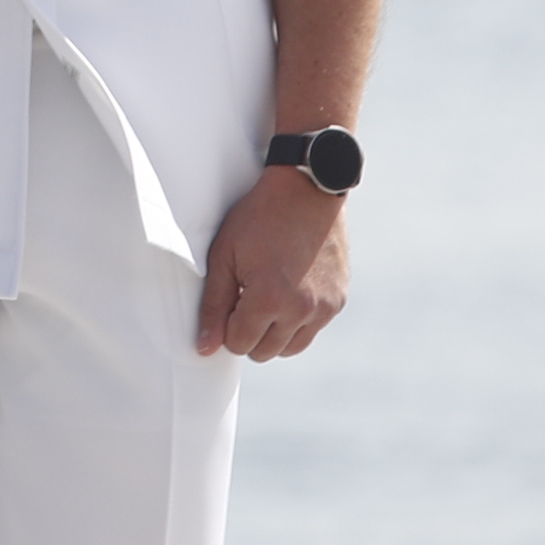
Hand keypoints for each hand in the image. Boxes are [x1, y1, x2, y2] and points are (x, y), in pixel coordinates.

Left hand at [196, 167, 348, 358]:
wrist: (305, 192)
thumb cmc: (257, 219)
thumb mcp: (224, 257)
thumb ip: (213, 305)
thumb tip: (205, 347)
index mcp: (268, 300)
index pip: (239, 344)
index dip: (226, 326)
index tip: (227, 302)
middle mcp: (300, 311)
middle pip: (265, 352)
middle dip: (248, 333)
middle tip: (243, 299)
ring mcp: (324, 308)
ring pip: (291, 348)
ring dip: (273, 334)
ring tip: (263, 299)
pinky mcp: (338, 302)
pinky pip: (312, 330)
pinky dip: (296, 322)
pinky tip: (286, 292)